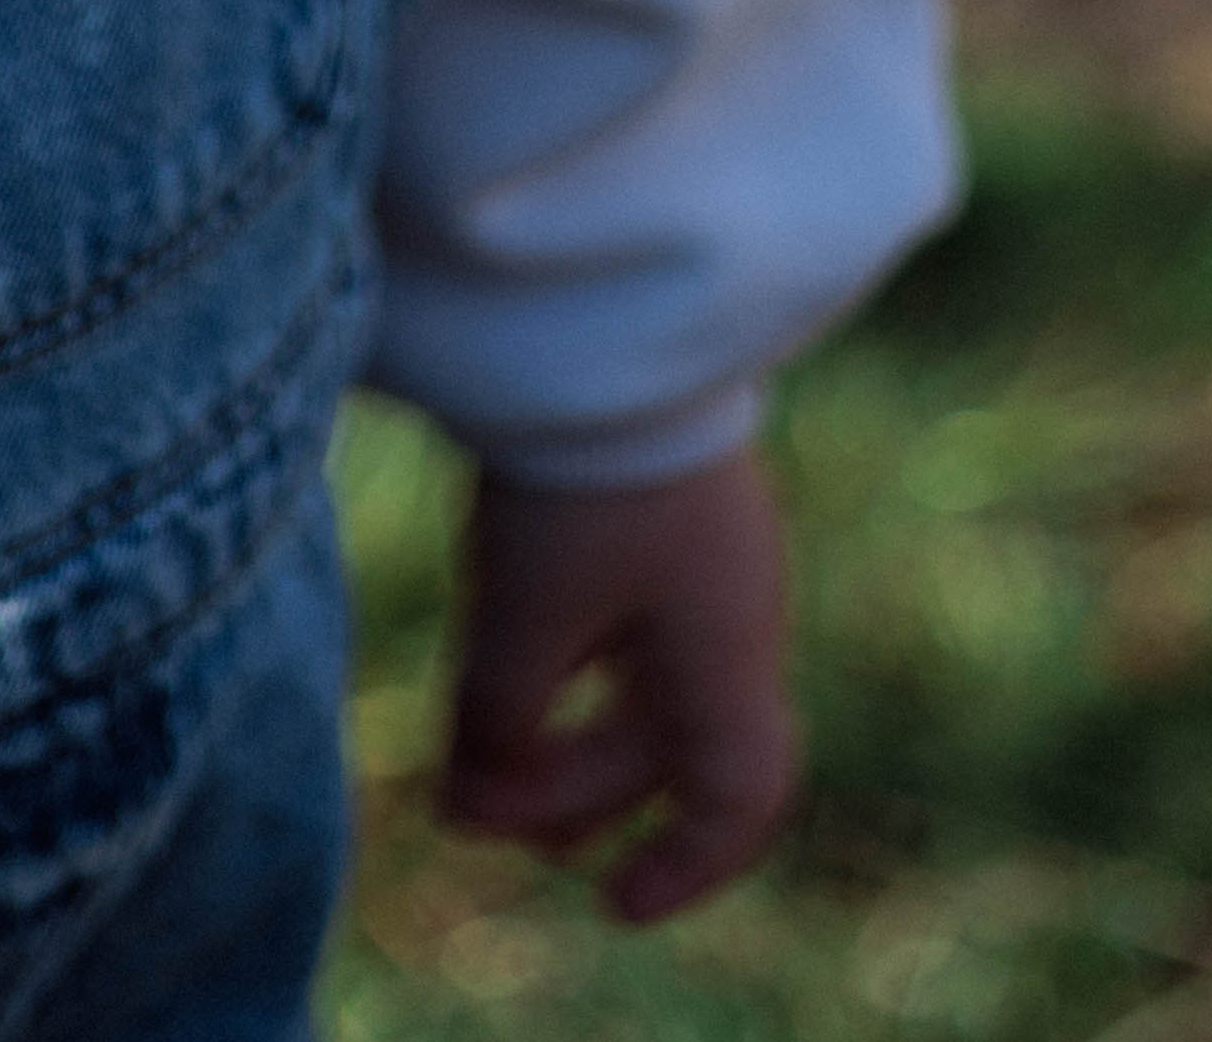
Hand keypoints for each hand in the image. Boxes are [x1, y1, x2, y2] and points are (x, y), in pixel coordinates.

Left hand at [437, 446, 798, 923]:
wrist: (602, 307)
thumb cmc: (583, 475)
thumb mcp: (530, 610)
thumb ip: (502, 719)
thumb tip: (470, 801)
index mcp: (726, 649)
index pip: (742, 794)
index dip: (687, 865)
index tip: (611, 904)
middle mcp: (726, 603)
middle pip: (662, 740)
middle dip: (569, 790)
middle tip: (472, 813)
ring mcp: (690, 542)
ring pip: (630, 673)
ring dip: (554, 724)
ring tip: (470, 759)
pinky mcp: (645, 491)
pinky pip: (610, 604)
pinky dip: (552, 649)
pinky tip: (488, 649)